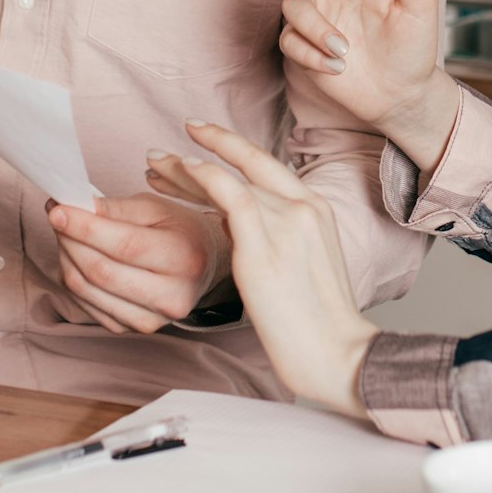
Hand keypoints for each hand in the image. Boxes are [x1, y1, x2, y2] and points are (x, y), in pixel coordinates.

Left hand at [46, 188, 228, 334]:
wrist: (204, 265)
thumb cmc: (180, 231)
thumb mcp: (157, 208)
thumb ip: (117, 208)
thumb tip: (76, 207)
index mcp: (184, 259)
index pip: (124, 245)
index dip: (85, 227)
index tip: (57, 209)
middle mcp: (171, 297)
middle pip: (101, 271)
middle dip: (69, 240)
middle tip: (57, 215)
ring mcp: (152, 320)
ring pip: (87, 290)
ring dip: (65, 258)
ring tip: (65, 233)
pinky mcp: (132, 329)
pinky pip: (87, 305)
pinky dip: (73, 278)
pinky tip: (76, 257)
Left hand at [148, 120, 376, 418]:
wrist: (339, 353)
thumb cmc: (317, 322)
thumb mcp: (302, 262)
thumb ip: (273, 234)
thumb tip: (232, 221)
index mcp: (316, 208)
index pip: (265, 165)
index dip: (229, 146)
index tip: (199, 139)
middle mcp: (304, 206)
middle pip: (246, 164)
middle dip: (201, 149)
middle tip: (159, 153)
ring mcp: (286, 224)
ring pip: (231, 179)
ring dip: (186, 170)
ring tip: (153, 169)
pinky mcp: (265, 249)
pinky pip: (232, 197)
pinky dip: (205, 180)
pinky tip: (182, 173)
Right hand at [281, 0, 462, 170]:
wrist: (404, 92)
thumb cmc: (413, 42)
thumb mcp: (422, 1)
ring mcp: (316, 17)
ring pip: (292, 6)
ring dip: (315, 27)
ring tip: (344, 49)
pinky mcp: (304, 46)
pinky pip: (290, 42)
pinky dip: (311, 54)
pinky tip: (338, 67)